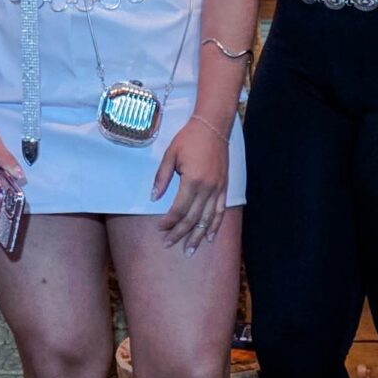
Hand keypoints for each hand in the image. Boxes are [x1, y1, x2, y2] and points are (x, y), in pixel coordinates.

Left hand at [153, 116, 228, 251]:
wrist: (212, 127)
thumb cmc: (189, 139)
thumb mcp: (170, 155)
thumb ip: (162, 178)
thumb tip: (153, 197)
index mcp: (192, 180)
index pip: (179, 209)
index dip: (169, 221)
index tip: (160, 229)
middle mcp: (207, 188)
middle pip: (193, 218)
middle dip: (180, 233)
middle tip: (169, 244)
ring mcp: (218, 189)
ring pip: (208, 219)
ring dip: (197, 236)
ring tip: (189, 250)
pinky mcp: (224, 188)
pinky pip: (221, 211)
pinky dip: (215, 226)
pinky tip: (210, 237)